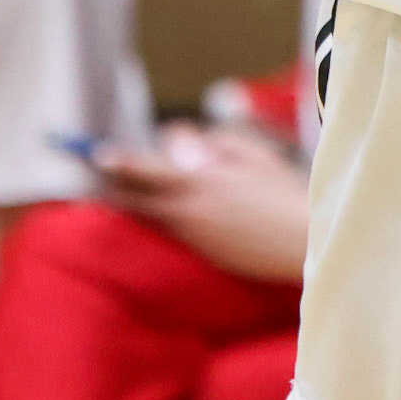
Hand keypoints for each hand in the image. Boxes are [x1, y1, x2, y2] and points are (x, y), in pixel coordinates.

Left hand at [95, 125, 308, 280]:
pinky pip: (173, 231)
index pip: (148, 169)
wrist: (306, 244)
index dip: (121, 162)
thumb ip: (216, 145)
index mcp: (202, 181)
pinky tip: (158, 211)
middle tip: (93, 174)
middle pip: (138, 198)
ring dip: (135, 202)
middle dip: (115, 186)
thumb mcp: (254, 156)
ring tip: (115, 190)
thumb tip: (185, 146)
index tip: (98, 155)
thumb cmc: (285, 192)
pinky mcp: (204, 254)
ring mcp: (195, 236)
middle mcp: (190, 211)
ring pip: (152, 216)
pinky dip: (161, 218)